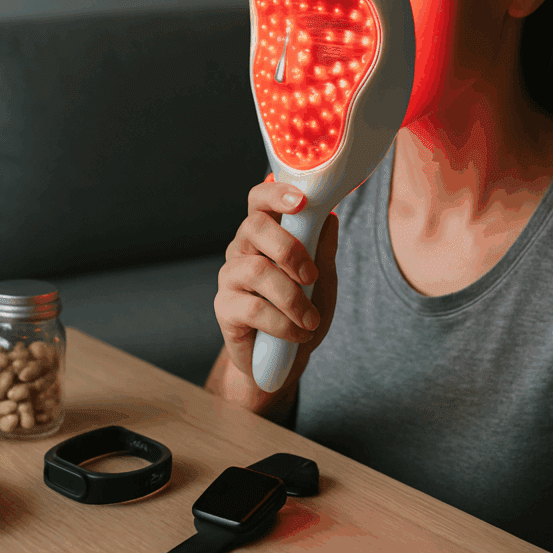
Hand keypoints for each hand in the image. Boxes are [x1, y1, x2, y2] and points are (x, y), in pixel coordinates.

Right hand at [214, 172, 338, 391]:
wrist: (285, 358)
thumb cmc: (301, 311)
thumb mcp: (322, 279)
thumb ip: (323, 249)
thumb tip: (329, 218)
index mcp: (265, 234)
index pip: (259, 199)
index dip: (276, 194)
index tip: (301, 201)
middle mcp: (242, 249)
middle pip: (254, 226)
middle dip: (290, 249)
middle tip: (312, 276)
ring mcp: (229, 277)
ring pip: (257, 270)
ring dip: (293, 298)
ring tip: (311, 319)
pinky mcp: (224, 308)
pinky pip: (254, 309)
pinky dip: (284, 323)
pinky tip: (297, 333)